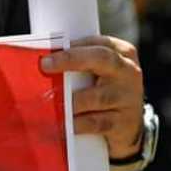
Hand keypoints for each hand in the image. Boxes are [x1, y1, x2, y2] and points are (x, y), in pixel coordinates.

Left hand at [41, 36, 144, 159]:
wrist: (129, 127)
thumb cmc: (105, 92)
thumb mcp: (99, 72)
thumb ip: (78, 64)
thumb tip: (41, 62)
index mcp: (121, 53)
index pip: (96, 43)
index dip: (71, 47)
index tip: (48, 53)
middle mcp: (128, 71)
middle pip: (101, 58)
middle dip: (71, 60)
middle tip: (45, 66)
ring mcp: (128, 97)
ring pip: (96, 96)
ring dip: (69, 101)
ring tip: (48, 102)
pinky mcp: (123, 122)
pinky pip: (95, 122)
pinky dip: (76, 124)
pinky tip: (62, 125)